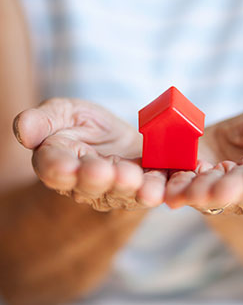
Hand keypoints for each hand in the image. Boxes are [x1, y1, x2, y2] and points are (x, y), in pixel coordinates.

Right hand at [13, 98, 167, 210]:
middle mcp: (87, 182)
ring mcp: (116, 188)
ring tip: (135, 182)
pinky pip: (149, 191)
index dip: (58, 168)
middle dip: (96, 178)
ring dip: (128, 188)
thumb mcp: (63, 113)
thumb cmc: (86, 125)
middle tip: (103, 172)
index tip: (63, 167)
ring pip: (121, 192)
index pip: (54, 168)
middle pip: (90, 184)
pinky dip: (155, 191)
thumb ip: (43, 120)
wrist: (118, 140)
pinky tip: (158, 190)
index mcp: (61, 162)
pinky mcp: (143, 187)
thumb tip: (22, 129)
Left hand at [165, 108, 242, 213]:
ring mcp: (223, 185)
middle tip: (214, 194)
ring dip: (196, 194)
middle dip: (225, 190)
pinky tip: (167, 191)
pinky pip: (187, 184)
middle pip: (237, 188)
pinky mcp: (199, 181)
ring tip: (183, 195)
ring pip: (209, 191)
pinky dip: (177, 186)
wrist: (239, 138)